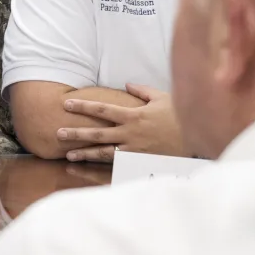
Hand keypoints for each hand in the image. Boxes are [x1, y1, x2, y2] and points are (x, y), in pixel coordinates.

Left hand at [55, 83, 183, 162]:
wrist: (197, 137)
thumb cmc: (178, 115)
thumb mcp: (161, 98)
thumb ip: (141, 91)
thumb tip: (126, 84)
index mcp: (133, 115)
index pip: (102, 109)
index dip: (83, 106)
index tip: (66, 104)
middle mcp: (130, 133)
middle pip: (97, 133)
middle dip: (76, 133)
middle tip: (57, 133)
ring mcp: (134, 150)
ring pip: (104, 152)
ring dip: (85, 154)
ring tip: (68, 155)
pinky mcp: (140, 162)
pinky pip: (118, 166)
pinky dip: (103, 168)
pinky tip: (90, 170)